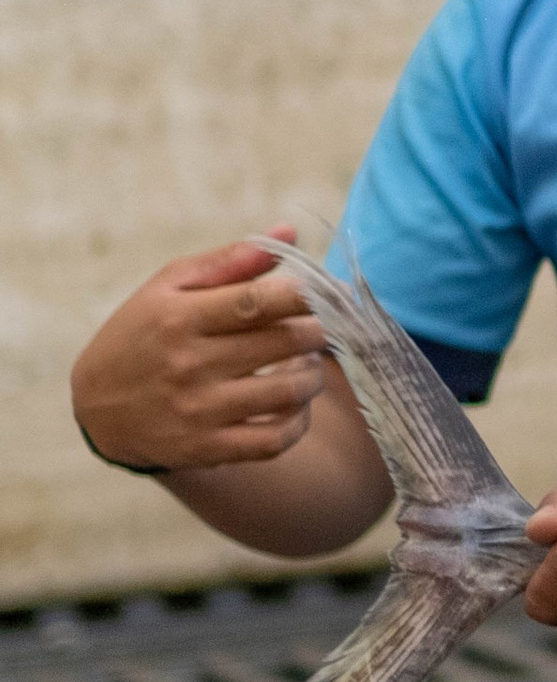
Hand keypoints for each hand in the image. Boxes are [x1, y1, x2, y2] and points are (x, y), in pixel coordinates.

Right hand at [71, 230, 329, 472]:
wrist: (96, 408)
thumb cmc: (144, 332)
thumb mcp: (170, 286)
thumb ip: (231, 260)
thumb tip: (289, 233)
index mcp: (180, 317)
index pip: (258, 301)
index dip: (308, 294)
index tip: (334, 291)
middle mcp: (189, 365)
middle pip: (285, 343)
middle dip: (319, 329)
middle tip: (323, 324)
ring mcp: (199, 411)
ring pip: (290, 392)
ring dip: (314, 373)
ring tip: (309, 360)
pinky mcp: (207, 448)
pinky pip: (275, 441)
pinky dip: (299, 421)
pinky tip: (296, 403)